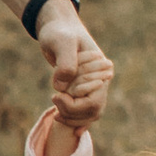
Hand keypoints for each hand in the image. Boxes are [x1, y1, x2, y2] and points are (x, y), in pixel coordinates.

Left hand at [36, 3, 113, 138]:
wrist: (57, 29)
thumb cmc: (60, 33)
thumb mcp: (61, 42)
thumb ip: (65, 62)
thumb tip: (62, 86)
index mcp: (102, 70)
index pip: (93, 101)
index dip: (74, 105)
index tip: (55, 96)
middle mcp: (101, 81)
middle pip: (92, 111)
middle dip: (72, 113)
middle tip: (54, 105)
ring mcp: (92, 86)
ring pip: (89, 115)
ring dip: (72, 118)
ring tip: (55, 115)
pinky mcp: (82, 90)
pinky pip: (84, 112)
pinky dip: (76, 119)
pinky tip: (69, 127)